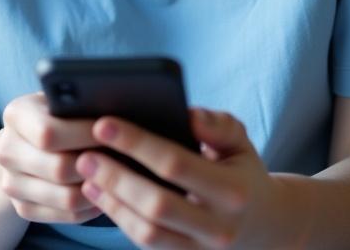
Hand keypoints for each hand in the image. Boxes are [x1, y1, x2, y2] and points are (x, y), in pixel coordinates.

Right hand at [0, 90, 104, 224]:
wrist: (26, 140)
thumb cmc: (57, 112)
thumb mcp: (62, 100)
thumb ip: (80, 106)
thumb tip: (116, 121)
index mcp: (16, 115)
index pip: (49, 134)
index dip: (86, 135)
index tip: (114, 132)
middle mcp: (6, 150)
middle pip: (59, 169)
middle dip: (96, 163)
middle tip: (122, 156)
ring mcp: (11, 183)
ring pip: (67, 198)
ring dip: (97, 187)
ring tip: (117, 173)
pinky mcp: (23, 208)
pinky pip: (68, 216)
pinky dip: (91, 205)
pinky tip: (103, 188)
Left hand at [73, 107, 290, 248]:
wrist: (264, 224)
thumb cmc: (242, 170)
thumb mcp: (240, 141)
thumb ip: (217, 125)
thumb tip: (188, 113)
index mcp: (232, 190)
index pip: (176, 163)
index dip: (137, 143)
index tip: (104, 123)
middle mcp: (218, 227)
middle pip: (157, 204)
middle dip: (116, 177)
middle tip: (85, 154)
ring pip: (147, 232)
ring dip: (112, 202)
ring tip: (87, 173)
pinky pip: (147, 244)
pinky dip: (120, 219)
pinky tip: (101, 194)